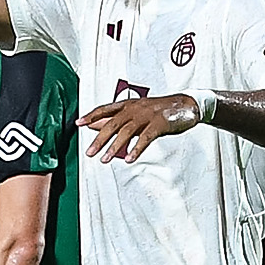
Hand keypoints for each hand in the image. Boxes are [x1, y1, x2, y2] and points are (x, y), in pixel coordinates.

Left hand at [79, 93, 201, 162]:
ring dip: (114, 147)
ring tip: (104, 159)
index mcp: (128, 104)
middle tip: (89, 152)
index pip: (105, 109)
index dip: (91, 115)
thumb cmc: (158, 110)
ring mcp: (147, 115)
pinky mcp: (159, 123)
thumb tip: (94, 125)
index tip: (78, 123)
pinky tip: (128, 159)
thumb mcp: (136, 112)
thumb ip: (116, 119)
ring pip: (126, 132)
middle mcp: (135, 108)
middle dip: (99, 139)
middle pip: (113, 124)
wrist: (186, 105)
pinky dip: (136, 149)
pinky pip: (145, 138)